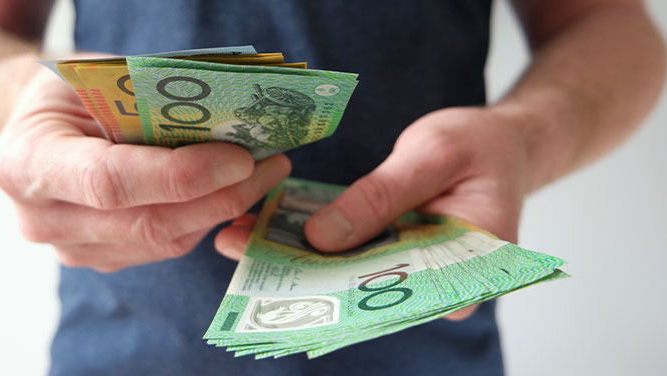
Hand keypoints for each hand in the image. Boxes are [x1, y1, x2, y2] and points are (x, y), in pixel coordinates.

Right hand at [0, 68, 290, 272]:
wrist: (37, 128)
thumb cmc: (70, 94)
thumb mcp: (97, 76)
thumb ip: (149, 98)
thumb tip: (232, 118)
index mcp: (27, 162)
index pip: (111, 182)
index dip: (181, 176)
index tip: (239, 158)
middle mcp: (41, 217)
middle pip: (147, 222)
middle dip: (220, 197)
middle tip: (271, 166)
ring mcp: (71, 247)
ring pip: (164, 241)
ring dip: (222, 209)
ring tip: (263, 174)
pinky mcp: (103, 258)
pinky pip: (166, 247)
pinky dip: (205, 219)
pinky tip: (231, 192)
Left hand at [215, 106, 529, 319]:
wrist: (500, 144)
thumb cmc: (482, 146)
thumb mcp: (432, 156)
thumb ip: (381, 196)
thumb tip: (321, 239)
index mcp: (469, 272)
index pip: (397, 295)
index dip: (335, 288)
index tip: (282, 275)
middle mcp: (438, 286)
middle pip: (365, 291)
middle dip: (303, 272)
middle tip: (243, 253)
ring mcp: (414, 274)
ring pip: (351, 276)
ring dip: (299, 257)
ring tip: (242, 237)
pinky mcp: (394, 256)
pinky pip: (351, 255)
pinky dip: (314, 240)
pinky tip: (269, 225)